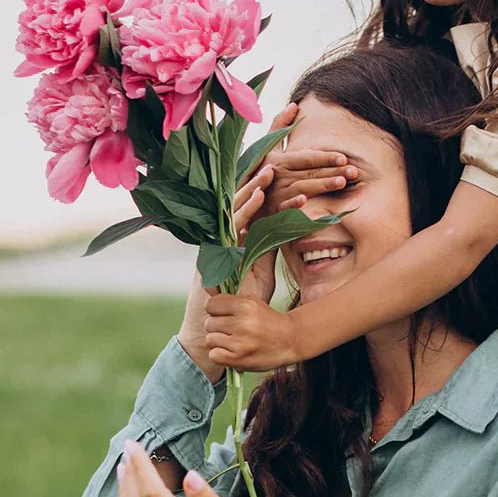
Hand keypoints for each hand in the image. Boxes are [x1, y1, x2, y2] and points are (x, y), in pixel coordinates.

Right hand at [178, 166, 301, 378]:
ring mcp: (215, 245)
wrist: (213, 336)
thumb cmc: (239, 304)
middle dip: (256, 181)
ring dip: (253, 189)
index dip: (262, 190)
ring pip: (234, 211)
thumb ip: (267, 250)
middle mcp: (221, 239)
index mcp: (232, 240)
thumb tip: (284, 230)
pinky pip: (233, 228)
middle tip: (275, 160)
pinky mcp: (214, 254)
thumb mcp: (259, 272)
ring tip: (270, 172)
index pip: (248, 209)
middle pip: (238, 203)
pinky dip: (247, 211)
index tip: (280, 172)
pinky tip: (260, 198)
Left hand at [203, 292, 298, 371]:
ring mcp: (239, 342)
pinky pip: (213, 355)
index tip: (225, 314)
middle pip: (209, 323)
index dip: (216, 310)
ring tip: (234, 341)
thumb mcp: (252, 302)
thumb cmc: (268, 320)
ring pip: (210, 339)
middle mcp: (242, 323)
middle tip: (233, 329)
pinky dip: (220, 355)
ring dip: (219, 341)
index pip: (211, 305)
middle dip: (218, 326)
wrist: (290, 340)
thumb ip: (230, 299)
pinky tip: (232, 351)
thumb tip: (206, 288)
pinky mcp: (238, 358)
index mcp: (245, 305)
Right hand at [260, 102, 357, 212]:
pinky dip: (293, 204)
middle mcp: (278, 176)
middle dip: (332, 171)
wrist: (248, 201)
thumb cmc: (261, 171)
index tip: (343, 157)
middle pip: (310, 172)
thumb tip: (294, 105)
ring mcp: (276, 194)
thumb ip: (280, 127)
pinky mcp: (274, 211)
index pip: (306, 157)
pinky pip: (284, 208)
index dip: (325, 157)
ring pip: (303, 188)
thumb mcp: (267, 148)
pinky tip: (306, 202)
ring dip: (321, 185)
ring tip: (342, 183)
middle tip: (353, 170)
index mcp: (278, 160)